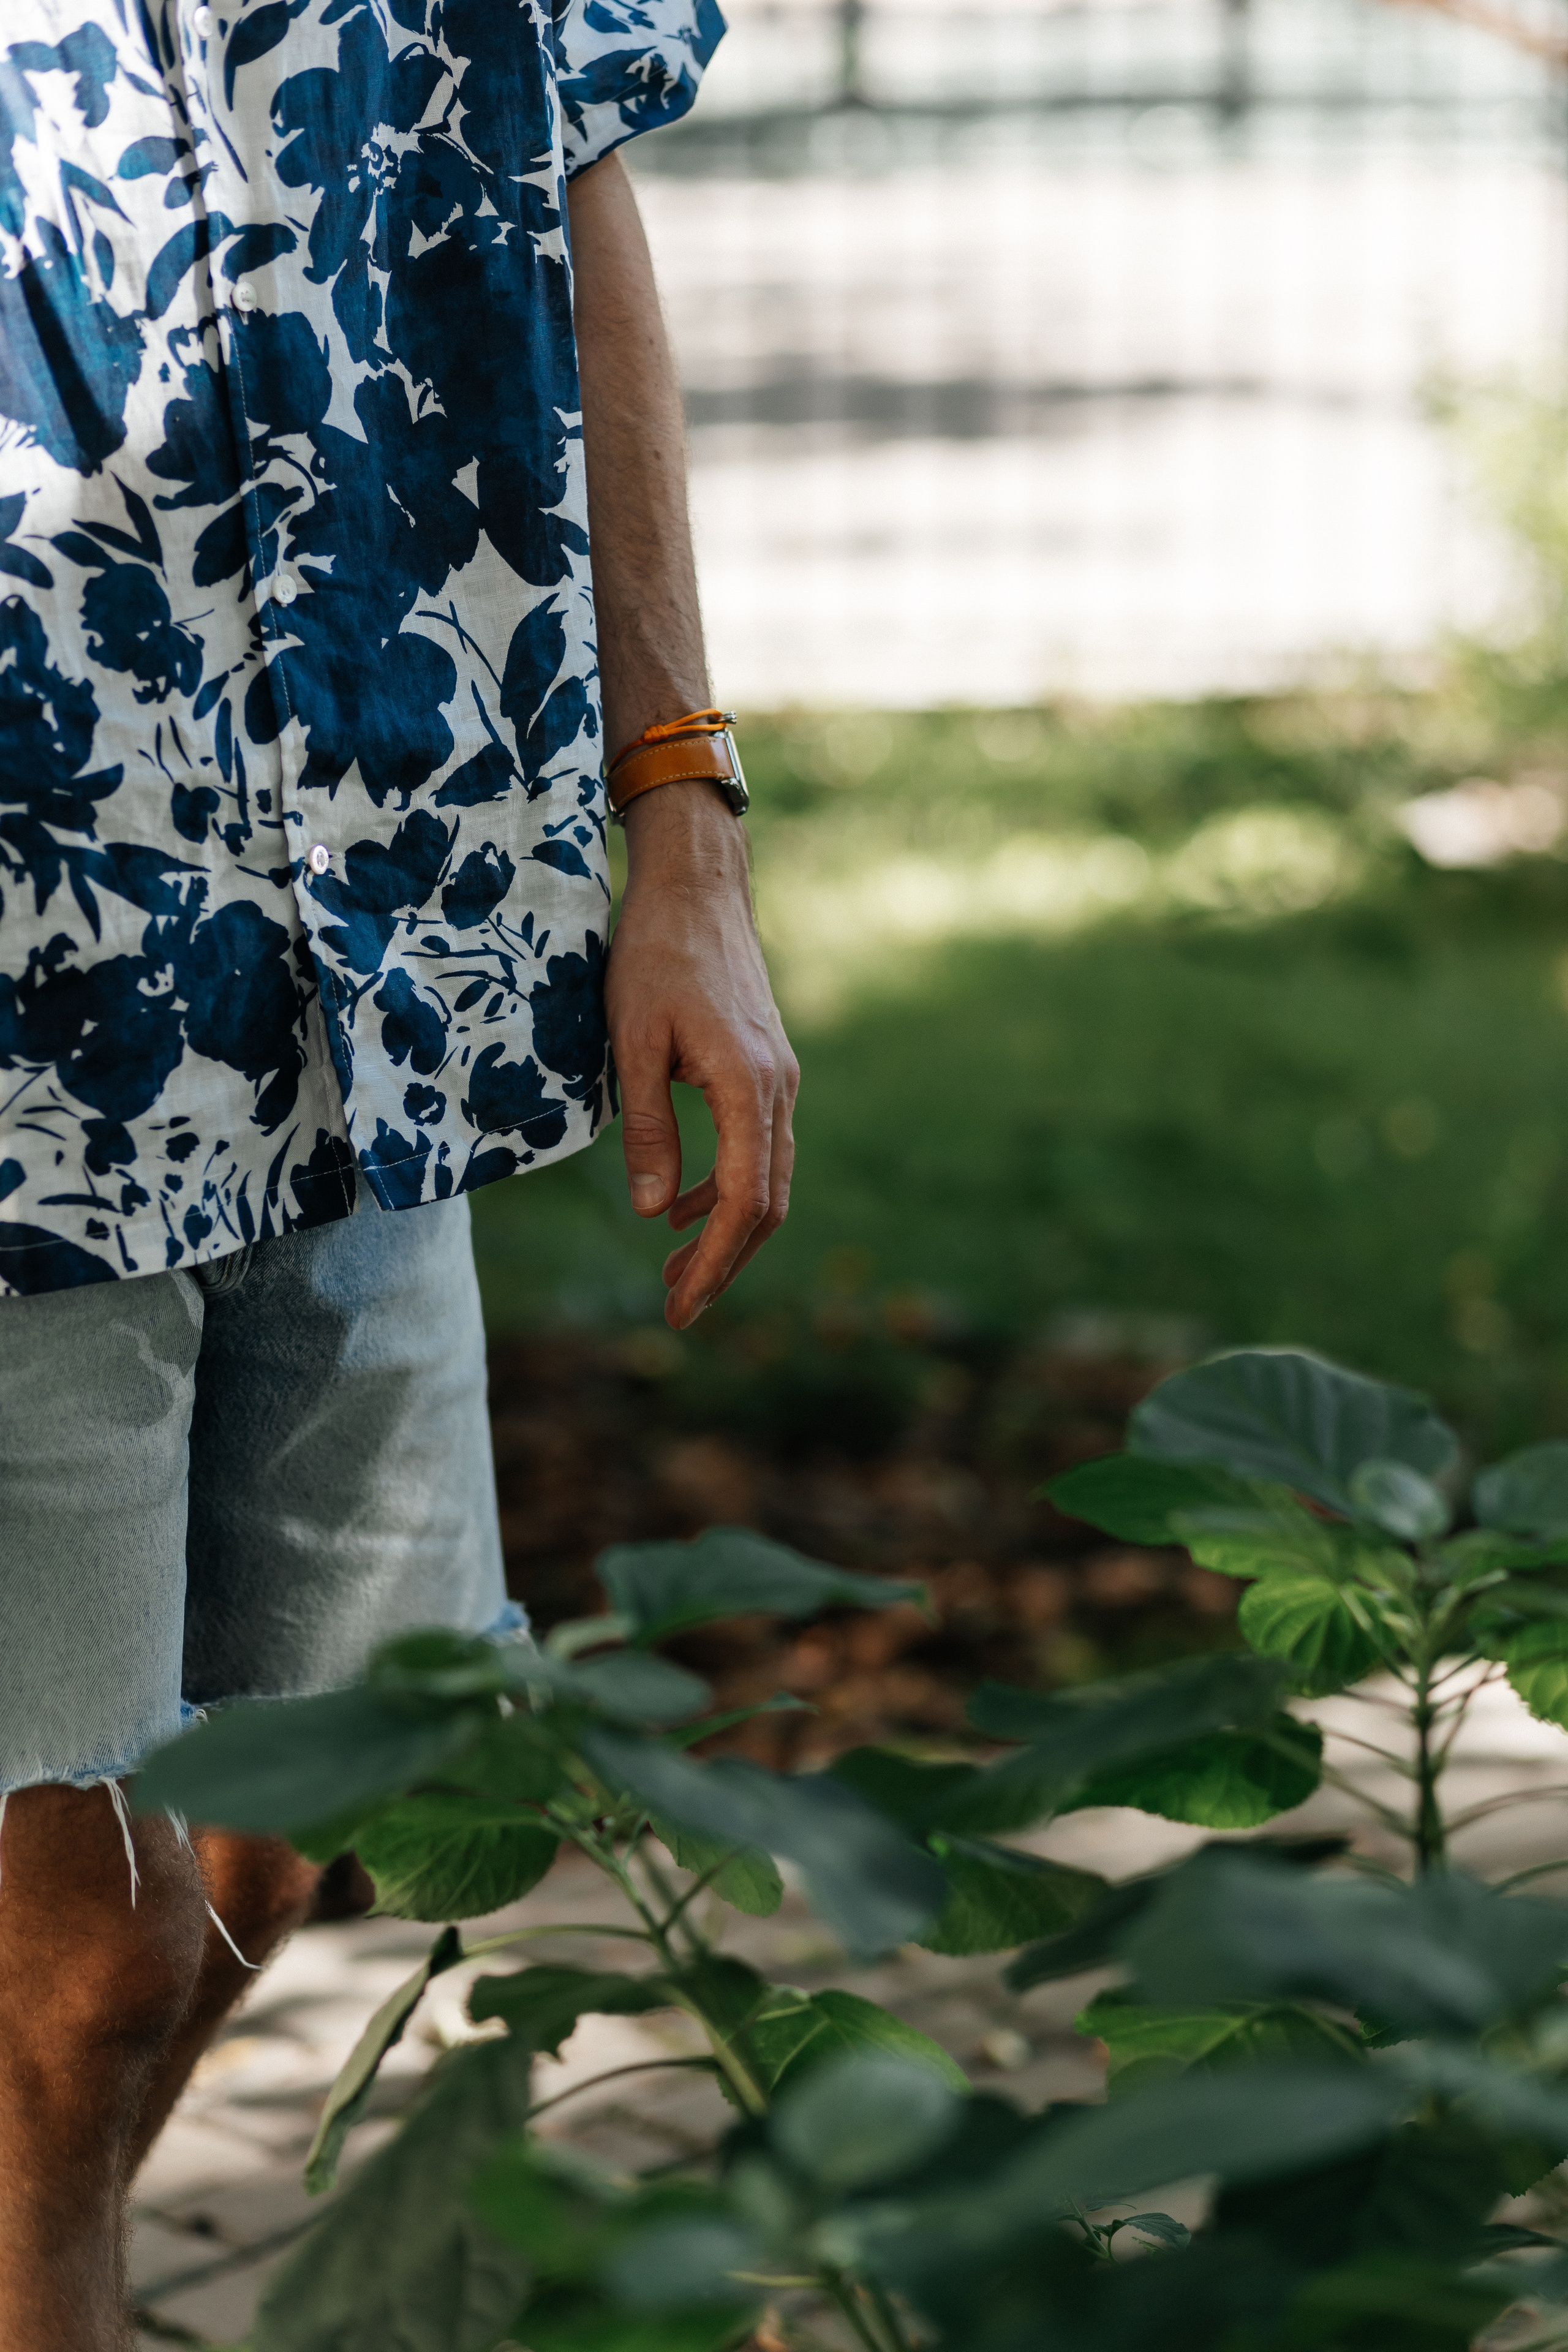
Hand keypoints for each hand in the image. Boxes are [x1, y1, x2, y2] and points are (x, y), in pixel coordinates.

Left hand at [605, 780, 798, 1330]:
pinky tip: (679, 1203)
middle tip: (679, 1305)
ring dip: (726, 1229)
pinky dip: (725, 1186)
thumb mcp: (632, 1042)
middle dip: (725, 1261)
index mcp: (749, 1087)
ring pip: (767, 1178)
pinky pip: (757, 1146)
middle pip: (768, 1202)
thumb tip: (651, 1215)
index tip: (683, 1305)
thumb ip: (646, 1129)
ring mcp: (778, 1078)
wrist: (698, 886)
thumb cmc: (655, 954)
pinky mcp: (766, 1068)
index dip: (715, 1261)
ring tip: (675, 1268)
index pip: (744, 1200)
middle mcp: (778, 1089)